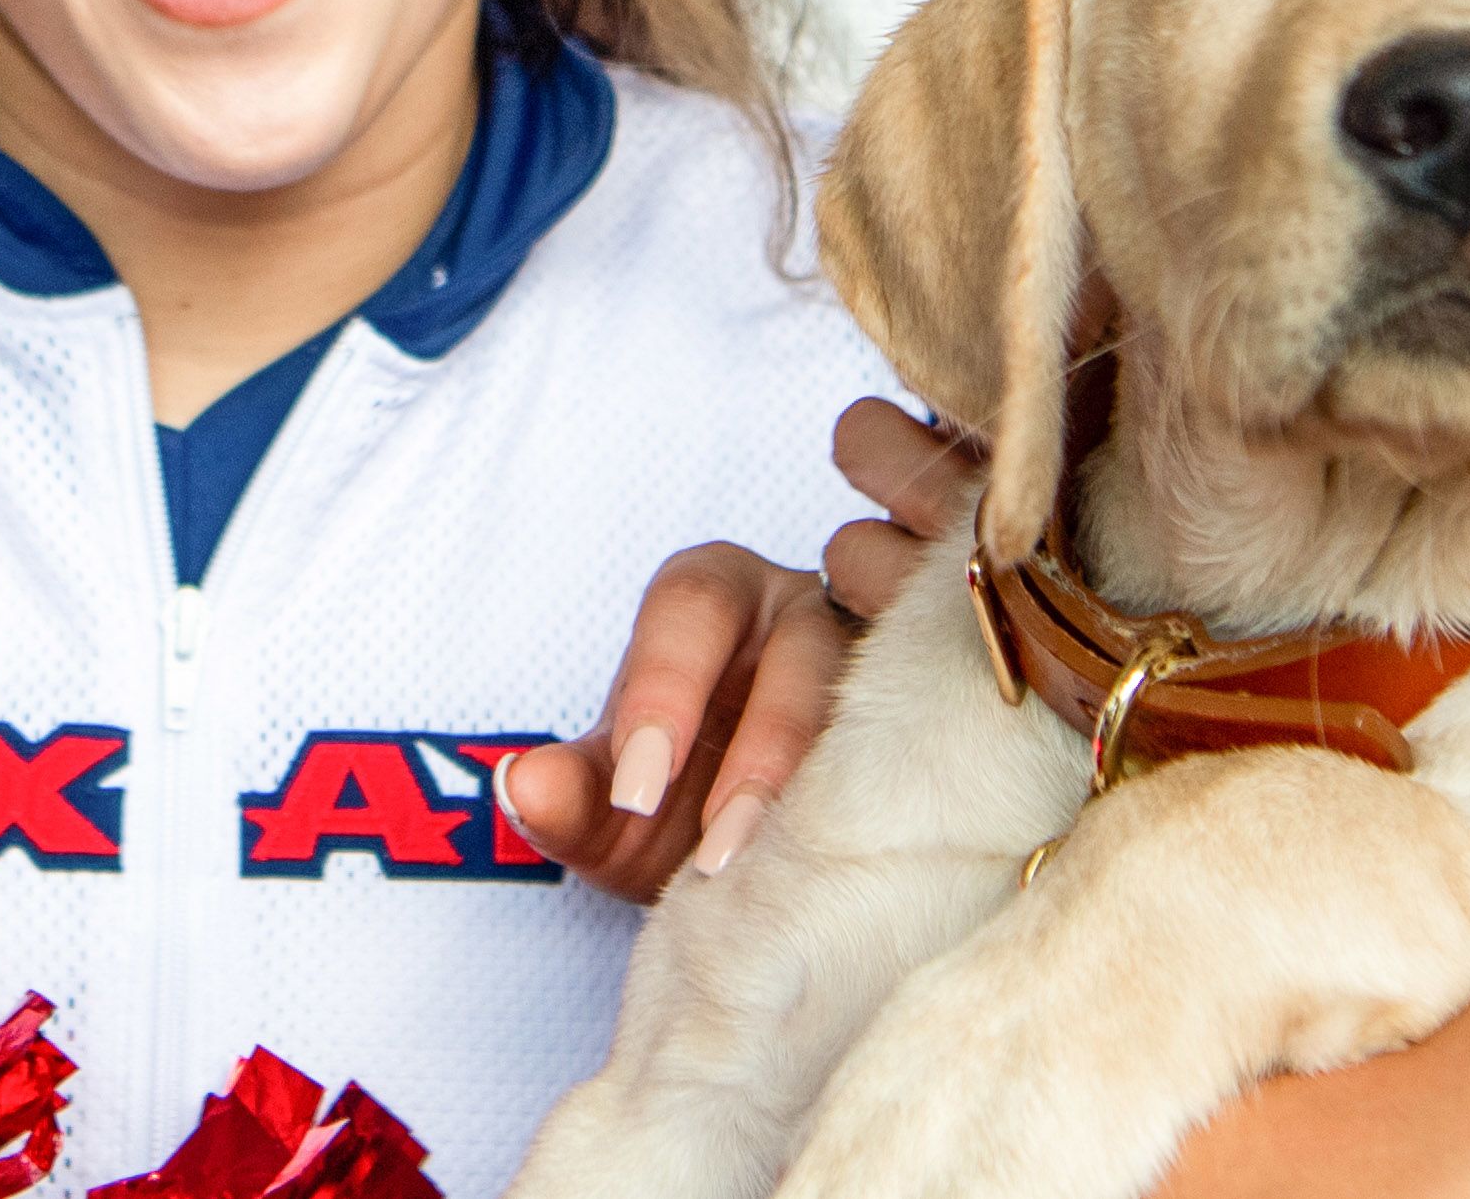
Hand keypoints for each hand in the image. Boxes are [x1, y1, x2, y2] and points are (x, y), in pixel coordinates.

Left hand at [498, 401, 985, 899]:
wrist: (755, 866)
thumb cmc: (679, 814)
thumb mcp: (615, 817)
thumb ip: (568, 799)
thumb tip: (522, 784)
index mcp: (717, 601)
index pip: (691, 604)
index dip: (663, 690)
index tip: (635, 790)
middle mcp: (811, 609)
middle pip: (800, 639)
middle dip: (761, 748)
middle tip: (721, 852)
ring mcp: (891, 657)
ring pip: (886, 684)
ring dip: (840, 778)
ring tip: (796, 869)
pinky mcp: (947, 714)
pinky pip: (947, 731)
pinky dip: (915, 790)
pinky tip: (887, 860)